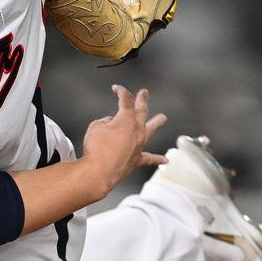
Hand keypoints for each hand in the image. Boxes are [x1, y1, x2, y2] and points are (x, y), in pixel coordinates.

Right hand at [80, 84, 167, 198]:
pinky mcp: (136, 160)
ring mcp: (139, 146)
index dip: (121, 92)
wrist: (98, 172)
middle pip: (141, 111)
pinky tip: (166, 160)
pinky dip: (158, 159)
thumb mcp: (96, 127)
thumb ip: (106, 122)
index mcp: (126, 119)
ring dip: (157, 123)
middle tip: (145, 93)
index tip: (116, 89)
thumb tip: (113, 125)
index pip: (126, 100)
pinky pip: (150, 159)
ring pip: (150, 131)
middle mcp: (136, 131)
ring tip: (163, 118)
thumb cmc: (95, 148)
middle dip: (142, 100)